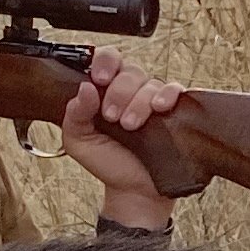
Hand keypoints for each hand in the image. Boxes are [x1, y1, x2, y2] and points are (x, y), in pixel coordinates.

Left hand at [57, 46, 191, 229]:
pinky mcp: (173, 111)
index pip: (106, 59)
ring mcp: (152, 99)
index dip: (104, 62)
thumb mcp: (79, 142)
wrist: (134, 191)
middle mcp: (130, 90)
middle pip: (129, 70)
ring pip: (149, 82)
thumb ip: (74, 115)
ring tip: (130, 126)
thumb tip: (84, 88)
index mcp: (106, 90)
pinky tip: (159, 109)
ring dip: (138, 102)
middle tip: (112, 117)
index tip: (100, 79)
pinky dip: (167, 95)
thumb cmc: (108, 163)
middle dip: (119, 92)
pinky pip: (174, 90)